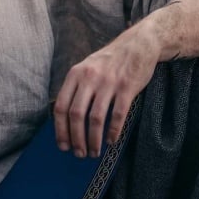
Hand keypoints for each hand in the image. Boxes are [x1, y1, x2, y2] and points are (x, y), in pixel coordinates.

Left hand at [53, 23, 159, 157]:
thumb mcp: (87, 67)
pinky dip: (113, 132)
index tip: (63, 145)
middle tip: (79, 154)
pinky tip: (111, 141)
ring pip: (96, 118)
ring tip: (94, 152)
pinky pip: (118, 115)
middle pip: (76, 114)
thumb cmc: (110, 61)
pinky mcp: (127, 88)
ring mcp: (108, 83)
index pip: (61, 105)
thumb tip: (65, 119)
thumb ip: (76, 87)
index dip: (60, 129)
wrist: (137, 44)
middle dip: (76, 138)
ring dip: (93, 139)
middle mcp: (89, 78)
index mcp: (76, 74)